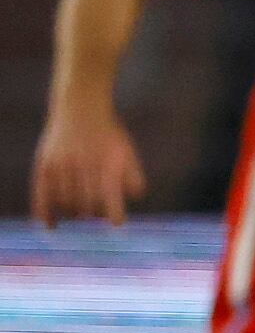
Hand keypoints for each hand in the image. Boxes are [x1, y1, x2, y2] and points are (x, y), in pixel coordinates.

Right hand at [31, 105, 145, 226]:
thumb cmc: (108, 134)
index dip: (114, 218)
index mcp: (108, 169)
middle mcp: (84, 170)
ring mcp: (62, 168)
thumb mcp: (127, 153)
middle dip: (93, 213)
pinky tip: (49, 225)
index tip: (115, 222)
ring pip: (67, 205)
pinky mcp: (45, 165)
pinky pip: (42, 196)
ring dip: (74, 212)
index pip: (111, 206)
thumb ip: (134, 178)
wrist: (81, 108)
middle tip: (94, 210)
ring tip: (78, 208)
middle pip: (88, 209)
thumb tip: (134, 199)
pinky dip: (45, 213)